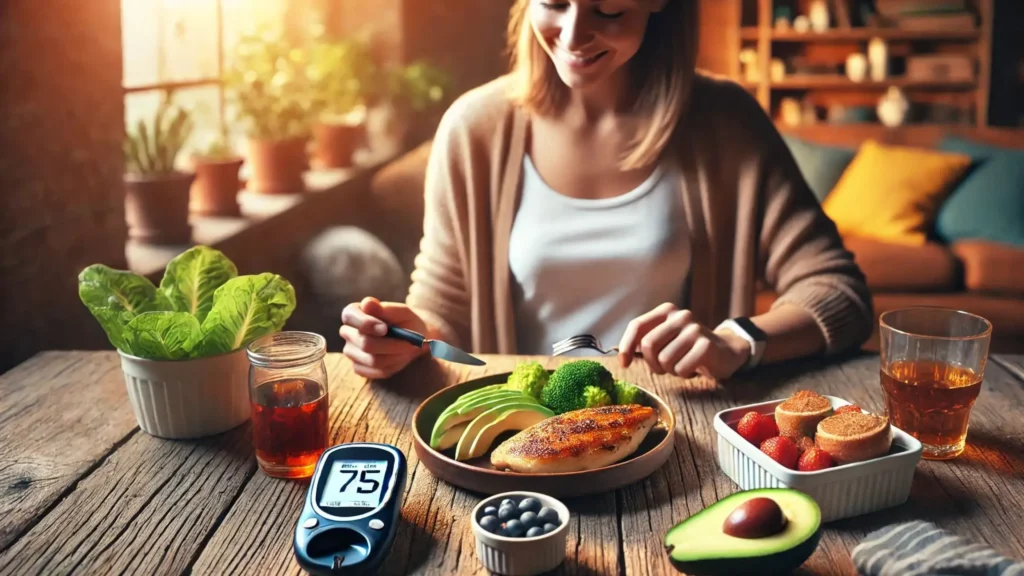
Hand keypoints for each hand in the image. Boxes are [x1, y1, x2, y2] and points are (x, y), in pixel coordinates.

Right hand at [340, 296, 427, 379]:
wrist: (414, 338)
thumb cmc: (405, 321)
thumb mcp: (402, 312)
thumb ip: (386, 308)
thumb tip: (367, 303)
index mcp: (353, 313)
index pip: (349, 316)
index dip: (366, 323)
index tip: (385, 328)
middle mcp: (348, 332)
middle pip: (364, 343)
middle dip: (390, 344)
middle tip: (408, 342)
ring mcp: (351, 351)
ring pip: (372, 360)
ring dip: (395, 356)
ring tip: (407, 349)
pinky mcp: (358, 367)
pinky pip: (375, 372)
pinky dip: (393, 366)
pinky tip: (399, 357)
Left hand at [617, 303, 750, 379]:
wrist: (725, 351)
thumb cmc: (688, 348)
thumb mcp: (666, 339)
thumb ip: (646, 342)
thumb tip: (622, 357)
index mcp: (666, 311)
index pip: (637, 326)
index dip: (626, 346)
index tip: (624, 363)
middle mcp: (680, 316)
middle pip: (649, 345)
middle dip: (653, 363)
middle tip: (664, 368)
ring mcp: (694, 329)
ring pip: (665, 360)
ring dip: (671, 370)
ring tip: (682, 365)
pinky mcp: (706, 345)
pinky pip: (681, 368)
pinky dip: (684, 374)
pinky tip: (694, 367)